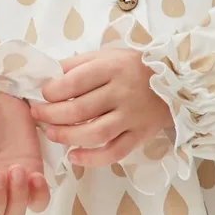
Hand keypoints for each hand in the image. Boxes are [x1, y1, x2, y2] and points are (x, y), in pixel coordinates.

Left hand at [30, 48, 173, 166]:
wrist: (176, 82)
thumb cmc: (133, 67)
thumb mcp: (107, 55)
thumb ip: (77, 64)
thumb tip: (46, 76)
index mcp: (112, 68)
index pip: (74, 82)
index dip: (51, 92)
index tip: (41, 95)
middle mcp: (123, 93)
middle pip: (79, 109)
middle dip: (51, 115)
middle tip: (37, 116)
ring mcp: (132, 117)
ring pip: (95, 133)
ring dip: (66, 136)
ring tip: (50, 134)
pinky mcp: (140, 136)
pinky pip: (115, 152)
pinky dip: (92, 158)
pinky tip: (74, 157)